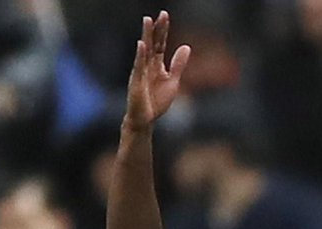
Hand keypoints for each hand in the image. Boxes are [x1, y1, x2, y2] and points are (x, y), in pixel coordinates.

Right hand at [125, 12, 190, 128]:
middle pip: (152, 43)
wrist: (145, 120)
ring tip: (147, 21)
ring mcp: (140, 72)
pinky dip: (140, 56)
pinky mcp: (136, 82)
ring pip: (144, 51)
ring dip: (146, 36)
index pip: (159, 43)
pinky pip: (138, 67)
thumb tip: (186, 46)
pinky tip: (141, 45)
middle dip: (156, 29)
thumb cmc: (156, 102)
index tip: (165, 15)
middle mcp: (147, 65)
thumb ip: (178, 65)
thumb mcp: (173, 82)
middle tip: (161, 14)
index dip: (163, 30)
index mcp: (156, 64)